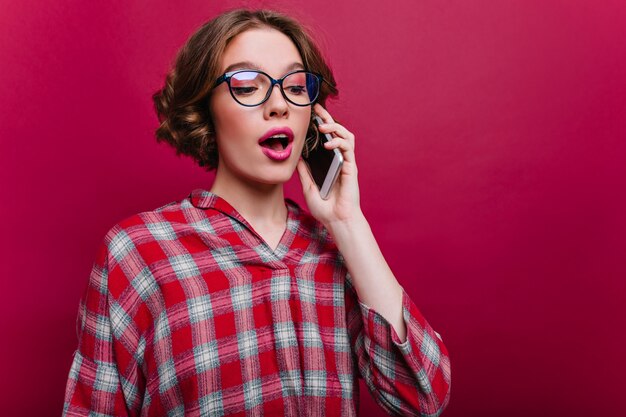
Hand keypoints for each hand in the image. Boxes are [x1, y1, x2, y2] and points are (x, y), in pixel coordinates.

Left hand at [296, 104, 362, 226]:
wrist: (336, 221)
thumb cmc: (325, 208)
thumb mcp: (308, 187)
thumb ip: (304, 172)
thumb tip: (297, 157)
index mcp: (329, 164)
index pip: (326, 139)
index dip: (320, 125)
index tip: (311, 115)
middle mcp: (339, 160)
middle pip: (337, 133)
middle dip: (328, 119)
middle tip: (318, 109)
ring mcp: (347, 163)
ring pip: (346, 137)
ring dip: (336, 128)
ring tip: (322, 126)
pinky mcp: (351, 168)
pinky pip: (348, 149)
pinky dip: (339, 142)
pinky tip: (329, 143)